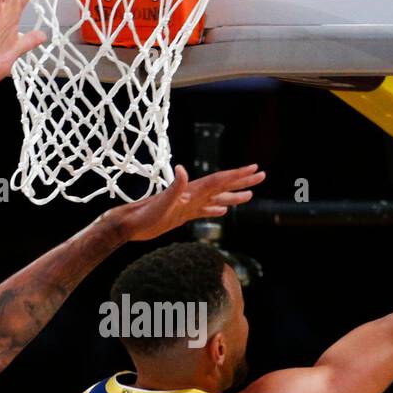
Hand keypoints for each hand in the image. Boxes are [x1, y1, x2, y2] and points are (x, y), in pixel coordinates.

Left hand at [114, 164, 265, 242]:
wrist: (131, 224)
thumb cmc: (145, 215)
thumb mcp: (161, 202)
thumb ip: (174, 187)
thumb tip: (182, 169)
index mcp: (191, 191)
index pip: (219, 181)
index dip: (237, 175)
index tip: (254, 168)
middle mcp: (192, 195)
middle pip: (222, 186)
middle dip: (242, 181)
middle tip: (261, 175)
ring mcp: (188, 205)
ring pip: (216, 199)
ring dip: (233, 197)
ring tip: (250, 195)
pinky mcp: (182, 215)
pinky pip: (204, 212)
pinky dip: (215, 211)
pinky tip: (222, 213)